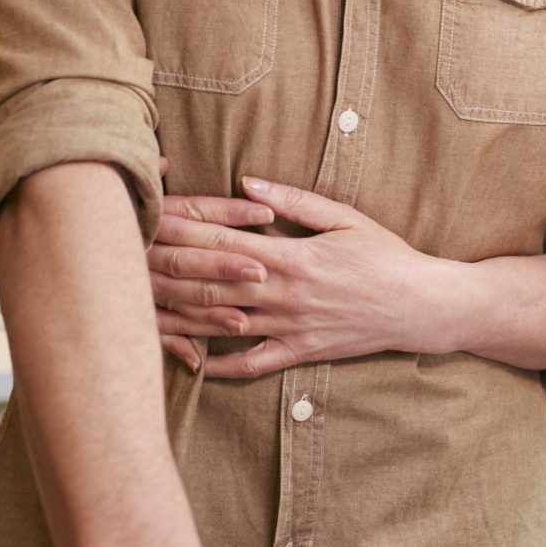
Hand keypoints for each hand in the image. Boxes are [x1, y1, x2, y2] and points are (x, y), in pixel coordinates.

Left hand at [148, 176, 460, 376]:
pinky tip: (193, 364)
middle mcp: (282, 294)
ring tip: (139, 311)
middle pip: (210, 282)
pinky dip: (222, 366)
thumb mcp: (346, 218)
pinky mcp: (301, 351)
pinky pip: (253, 363)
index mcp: (290, 257)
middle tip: (124, 261)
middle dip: (166, 270)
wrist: (421, 306)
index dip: (180, 230)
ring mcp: (289, 326)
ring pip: (222, 323)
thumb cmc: (386, 256)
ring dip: (179, 317)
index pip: (221, 240)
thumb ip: (295, 200)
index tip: (147, 219)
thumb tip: (248, 180)